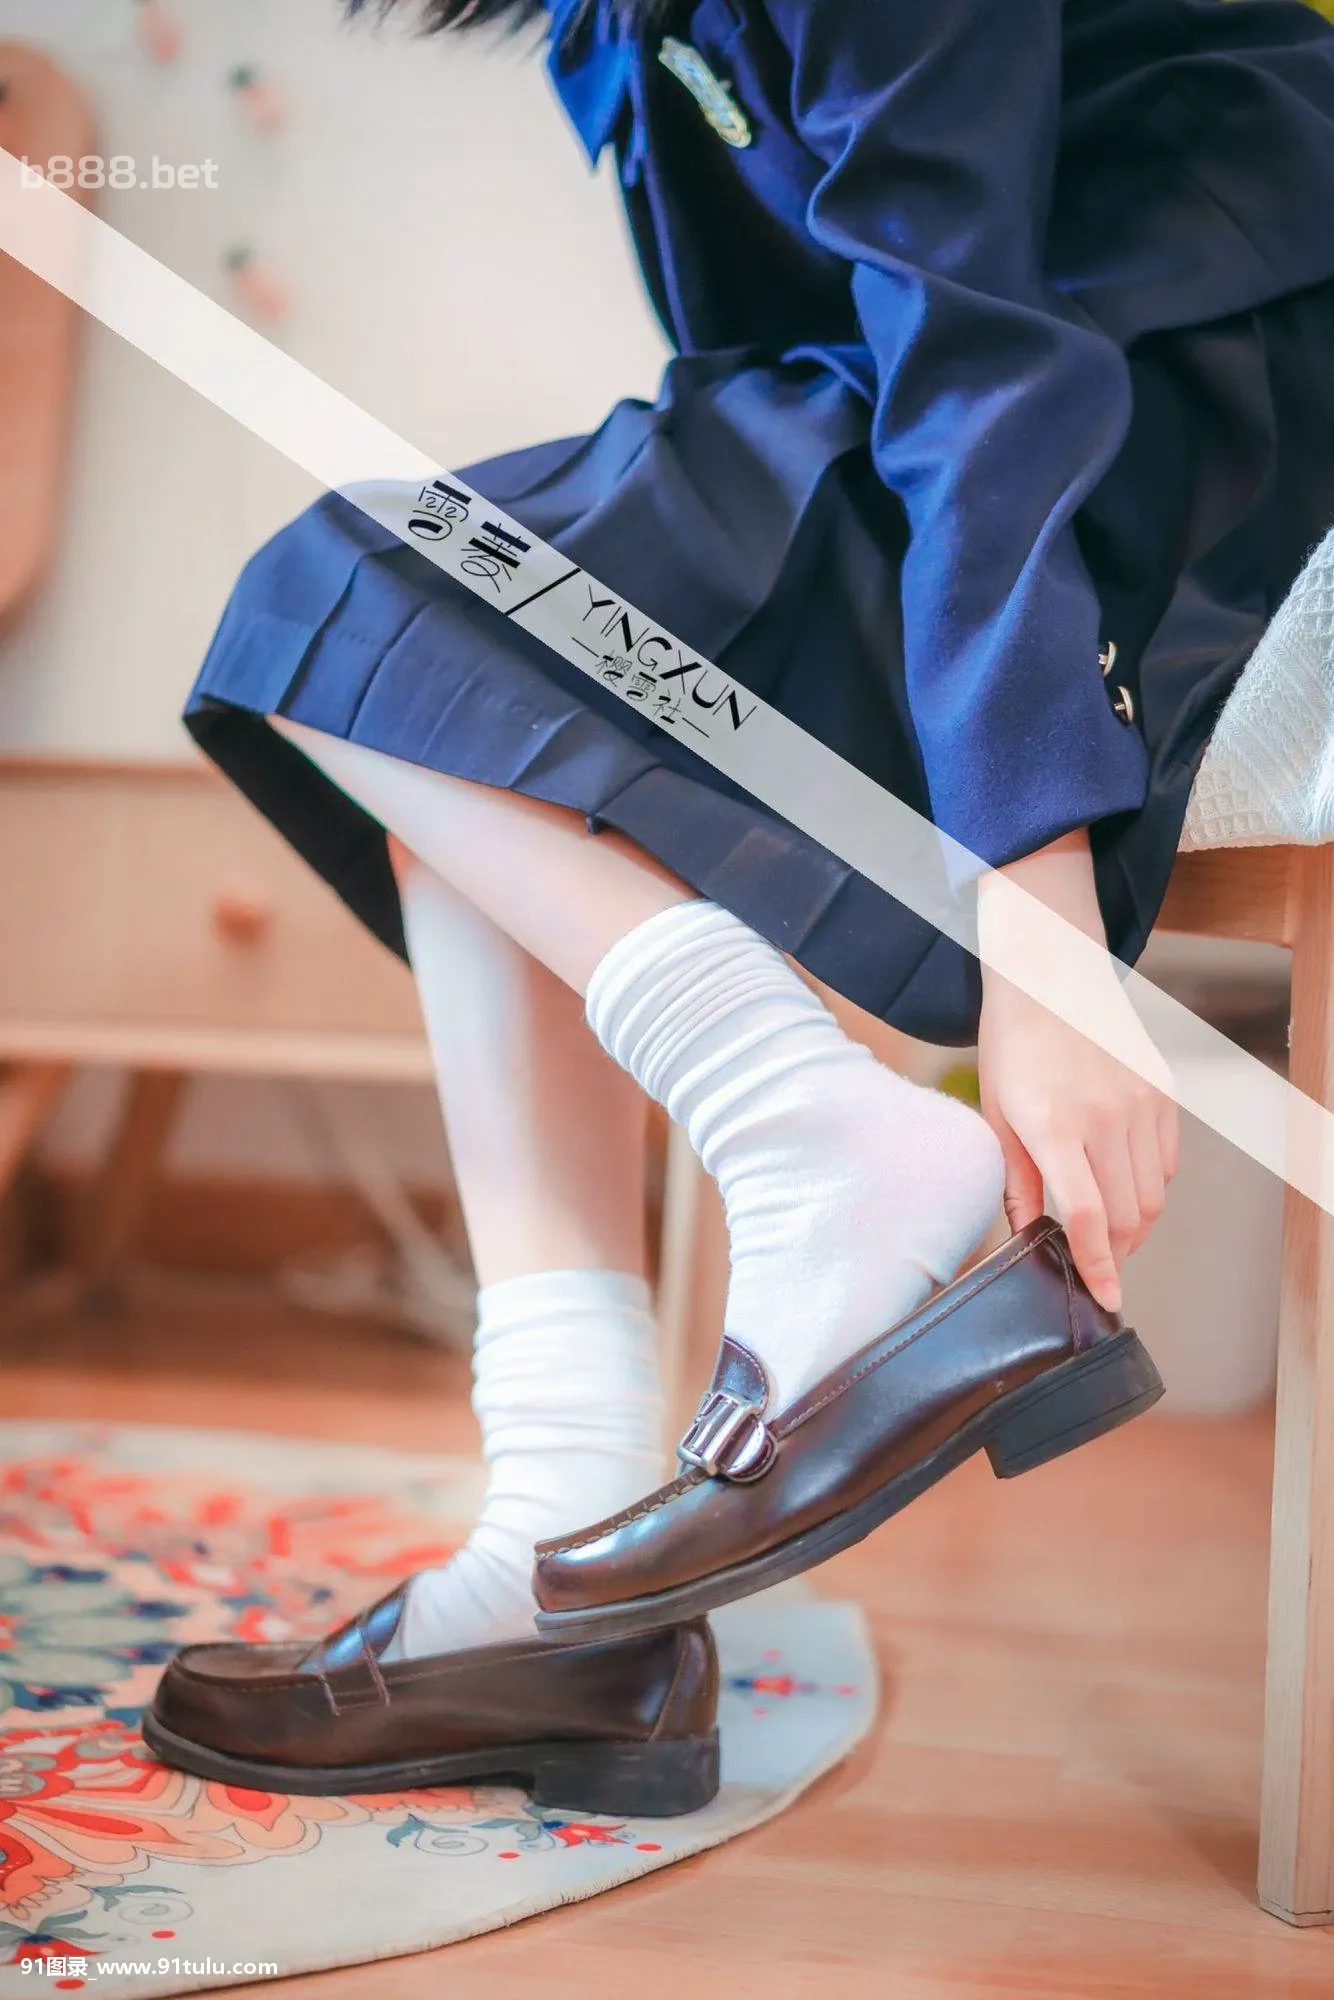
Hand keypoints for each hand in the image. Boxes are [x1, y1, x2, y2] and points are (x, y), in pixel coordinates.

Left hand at [974, 831, 1178, 1311]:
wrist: (1051, 978)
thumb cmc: (1012, 1048)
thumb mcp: (996, 1115)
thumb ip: (1016, 1180)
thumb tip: (1028, 1236)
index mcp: (1054, 1127)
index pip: (1086, 1217)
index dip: (1097, 1266)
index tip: (1106, 1299)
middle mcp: (1105, 1118)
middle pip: (1127, 1216)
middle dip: (1115, 1252)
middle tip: (1094, 1265)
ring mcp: (1140, 1104)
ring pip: (1152, 1195)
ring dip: (1134, 1225)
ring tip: (1107, 1230)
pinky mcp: (1162, 1093)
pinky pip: (1167, 1163)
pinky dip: (1150, 1187)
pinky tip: (1122, 1185)